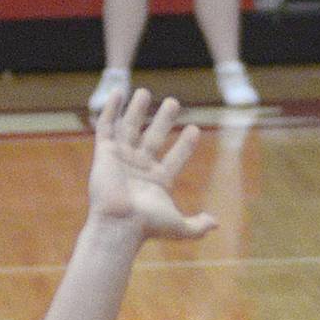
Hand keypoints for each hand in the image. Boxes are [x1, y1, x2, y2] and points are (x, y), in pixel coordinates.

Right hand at [87, 89, 218, 238]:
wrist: (119, 224)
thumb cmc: (148, 226)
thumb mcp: (179, 228)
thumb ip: (197, 226)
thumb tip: (215, 223)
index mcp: (158, 182)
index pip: (175, 158)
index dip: (185, 145)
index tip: (195, 129)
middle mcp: (140, 168)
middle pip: (154, 138)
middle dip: (164, 120)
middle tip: (174, 103)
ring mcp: (121, 159)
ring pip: (130, 129)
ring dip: (138, 110)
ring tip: (146, 92)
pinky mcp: (104, 153)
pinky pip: (106, 127)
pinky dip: (111, 110)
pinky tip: (119, 93)